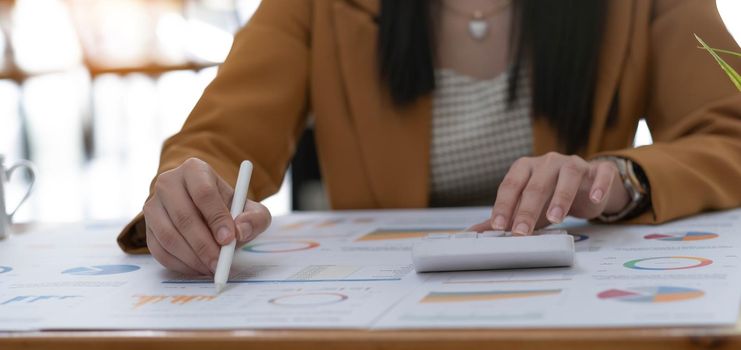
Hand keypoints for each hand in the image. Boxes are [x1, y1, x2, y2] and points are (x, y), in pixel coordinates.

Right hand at [143, 158, 271, 274]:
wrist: (204, 211)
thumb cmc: (228, 209)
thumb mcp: (250, 209)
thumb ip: (254, 218)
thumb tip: (241, 231)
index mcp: (194, 170)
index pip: (203, 193)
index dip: (216, 218)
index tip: (229, 239)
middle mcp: (168, 183)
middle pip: (183, 216)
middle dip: (203, 244)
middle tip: (220, 262)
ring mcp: (153, 205)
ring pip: (168, 235)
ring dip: (191, 257)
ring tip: (211, 267)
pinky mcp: (147, 228)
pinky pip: (159, 250)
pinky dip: (179, 264)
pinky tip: (198, 268)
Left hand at [469, 152, 629, 234]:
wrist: (587, 189)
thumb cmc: (549, 198)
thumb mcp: (525, 207)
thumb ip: (502, 218)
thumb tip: (473, 233)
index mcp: (526, 167)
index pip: (511, 185)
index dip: (504, 205)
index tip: (498, 226)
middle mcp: (548, 162)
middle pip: (536, 183)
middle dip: (527, 208)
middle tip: (521, 231)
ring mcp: (575, 164)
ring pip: (568, 175)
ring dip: (561, 196)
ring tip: (555, 218)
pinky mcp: (599, 171)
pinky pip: (600, 174)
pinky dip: (598, 185)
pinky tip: (593, 199)